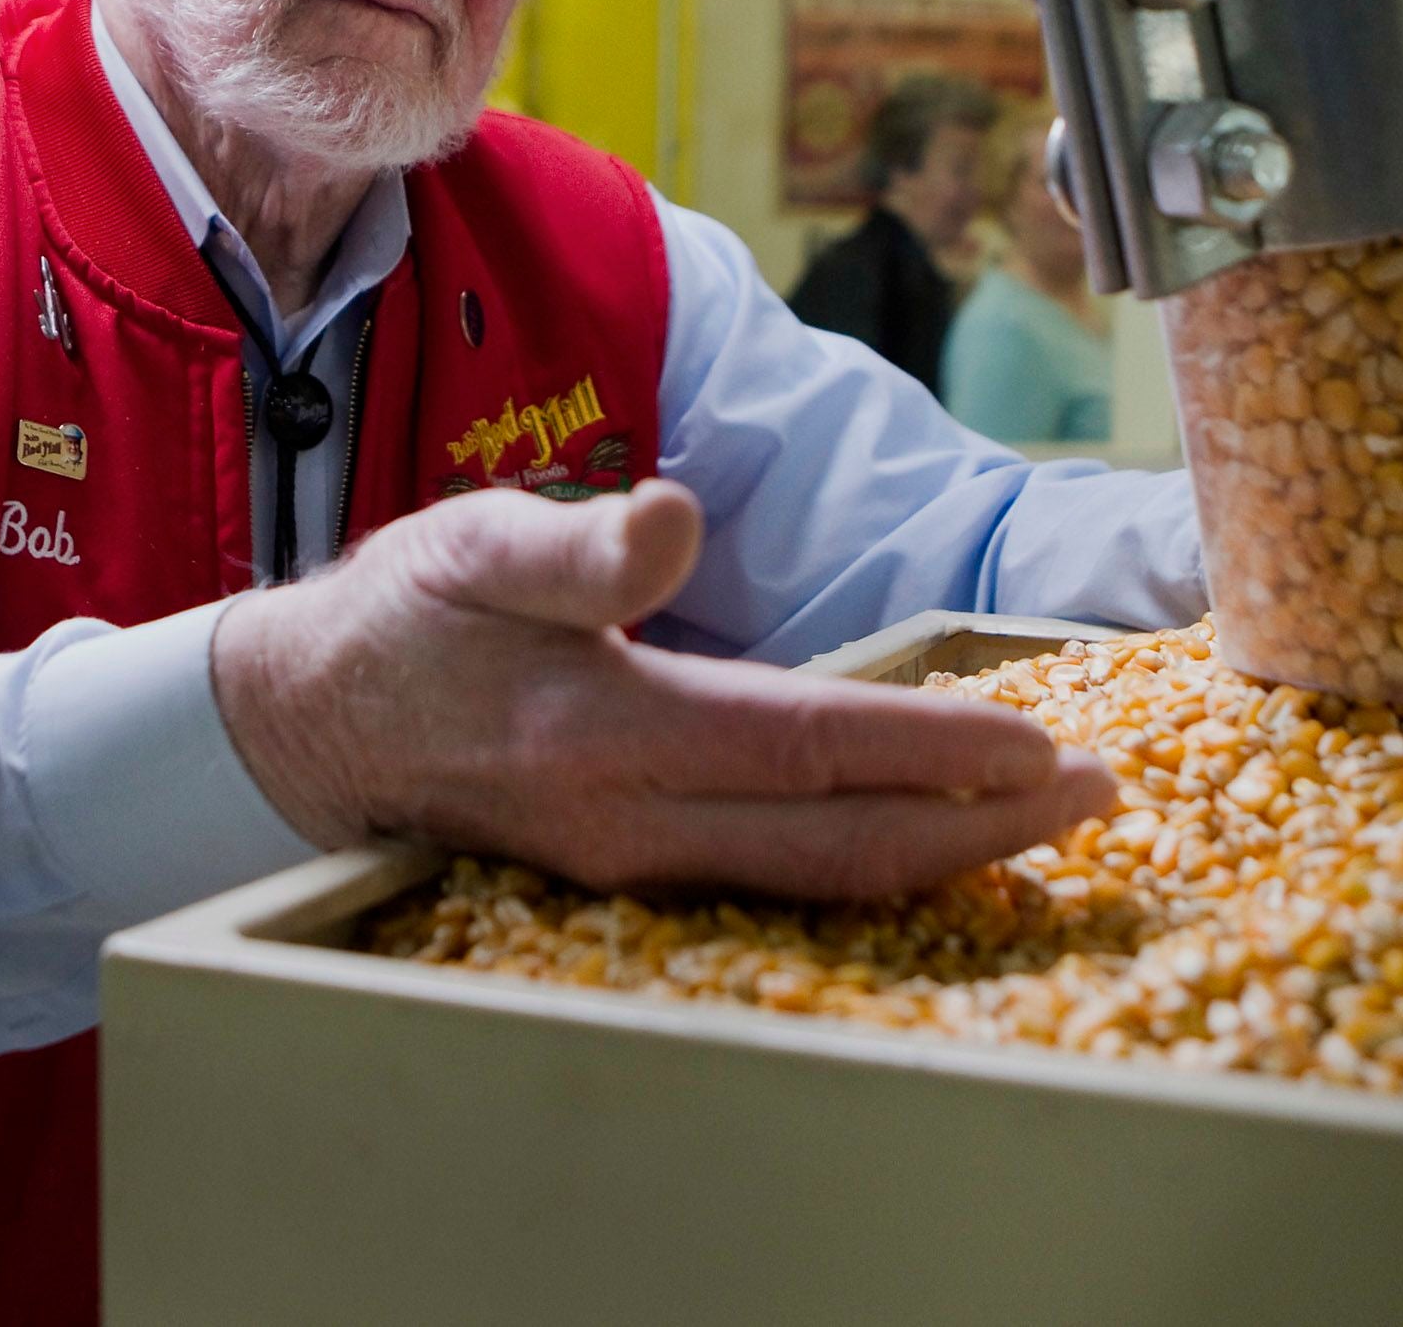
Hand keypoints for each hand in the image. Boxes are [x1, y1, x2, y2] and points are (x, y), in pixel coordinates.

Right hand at [210, 478, 1117, 900]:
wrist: (307, 727)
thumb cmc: (400, 621)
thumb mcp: (471, 549)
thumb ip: (580, 545)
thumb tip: (676, 516)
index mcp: (612, 737)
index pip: (810, 748)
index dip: (930, 749)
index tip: (1041, 744)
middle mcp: (636, 826)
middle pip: (842, 845)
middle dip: (979, 827)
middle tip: (1095, 797)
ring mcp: (633, 870)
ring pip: (818, 880)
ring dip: (939, 856)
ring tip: (1037, 823)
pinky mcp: (629, 880)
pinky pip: (777, 888)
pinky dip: (868, 868)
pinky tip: (917, 845)